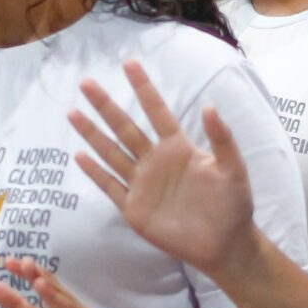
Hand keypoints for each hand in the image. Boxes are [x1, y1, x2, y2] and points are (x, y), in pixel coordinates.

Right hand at [71, 61, 259, 279]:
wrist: (225, 244)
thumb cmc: (234, 204)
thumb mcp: (234, 169)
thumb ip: (222, 139)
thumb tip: (209, 105)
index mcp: (179, 148)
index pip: (157, 112)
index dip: (144, 89)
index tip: (129, 63)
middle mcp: (155, 161)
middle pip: (125, 128)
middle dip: (106, 106)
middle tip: (87, 83)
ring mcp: (142, 184)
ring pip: (111, 153)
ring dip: (92, 134)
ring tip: (73, 112)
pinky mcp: (134, 209)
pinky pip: (110, 187)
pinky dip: (95, 173)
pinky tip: (79, 156)